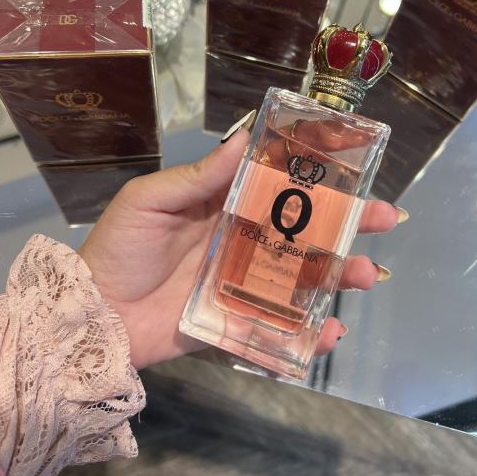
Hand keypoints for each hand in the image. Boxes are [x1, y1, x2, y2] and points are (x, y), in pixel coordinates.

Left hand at [79, 130, 400, 369]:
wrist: (92, 313)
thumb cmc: (120, 247)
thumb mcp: (151, 200)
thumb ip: (199, 177)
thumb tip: (244, 139)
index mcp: (225, 208)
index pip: (279, 189)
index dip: (317, 178)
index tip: (355, 167)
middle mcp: (242, 244)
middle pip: (303, 234)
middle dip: (346, 225)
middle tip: (385, 218)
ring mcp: (242, 286)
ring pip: (301, 279)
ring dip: (338, 277)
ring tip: (365, 274)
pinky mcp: (235, 324)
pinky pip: (277, 330)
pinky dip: (306, 336)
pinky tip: (329, 333)